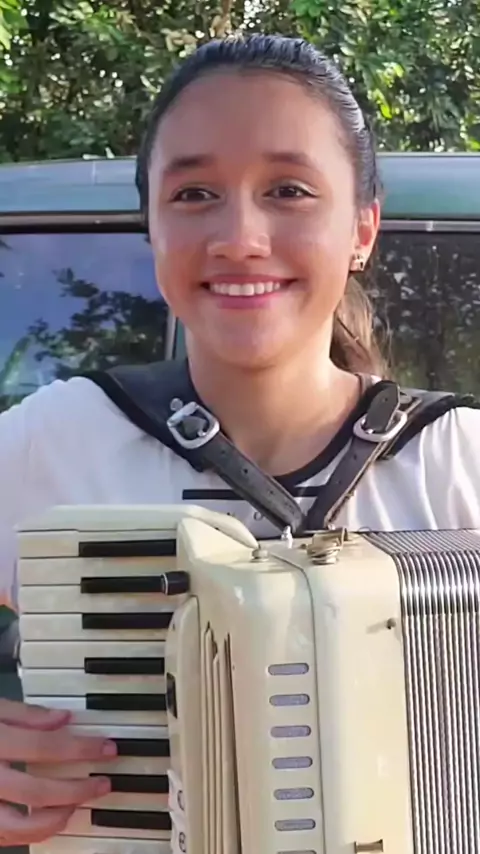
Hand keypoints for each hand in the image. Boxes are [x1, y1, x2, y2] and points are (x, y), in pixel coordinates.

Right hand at [0, 698, 116, 846]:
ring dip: (56, 818)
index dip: (81, 748)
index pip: (45, 747)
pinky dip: (32, 833)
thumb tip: (63, 719)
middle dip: (78, 789)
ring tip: (78, 804)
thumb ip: (25, 714)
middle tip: (102, 783)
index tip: (107, 748)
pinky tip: (51, 819)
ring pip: (20, 826)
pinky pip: (5, 837)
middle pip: (37, 791)